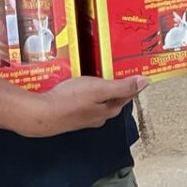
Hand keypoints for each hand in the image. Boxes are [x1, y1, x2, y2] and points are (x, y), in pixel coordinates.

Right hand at [15, 75, 148, 137]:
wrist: (41, 114)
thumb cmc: (70, 100)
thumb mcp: (100, 89)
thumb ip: (122, 86)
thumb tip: (145, 82)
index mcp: (109, 110)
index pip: (127, 95)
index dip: (132, 83)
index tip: (136, 72)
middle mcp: (98, 116)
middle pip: (113, 98)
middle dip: (117, 85)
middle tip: (119, 70)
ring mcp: (84, 116)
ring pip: (98, 100)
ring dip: (100, 88)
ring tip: (99, 74)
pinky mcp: (71, 114)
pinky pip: (84, 101)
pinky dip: (86, 92)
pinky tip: (80, 85)